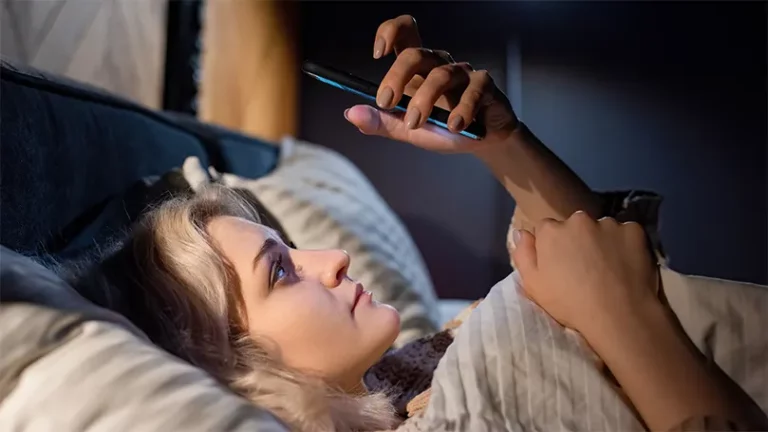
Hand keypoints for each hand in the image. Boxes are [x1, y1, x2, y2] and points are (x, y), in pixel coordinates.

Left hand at [343, 15, 518, 153]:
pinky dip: (462, 110)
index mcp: (418, 69)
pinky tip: (454, 127)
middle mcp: (439, 64)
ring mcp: (463, 73)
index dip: (389, 33)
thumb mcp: (408, 129)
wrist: (482, 141)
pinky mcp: (484, 85)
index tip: (377, 54)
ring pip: (440, 75)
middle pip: (416, 54)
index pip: (404, 34)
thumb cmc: (444, 128)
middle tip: (386, 102)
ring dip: (424, 101)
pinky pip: (472, 91)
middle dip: (396, 77)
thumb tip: (351, 114)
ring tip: (417, 125)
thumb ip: (382, 122)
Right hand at [511, 211, 660, 337]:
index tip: (561, 264)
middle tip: (586, 266)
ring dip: (603, 240)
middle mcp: (579, 219)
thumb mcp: (533, 284)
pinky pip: (627, 232)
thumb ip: (523, 254)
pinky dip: (626, 244)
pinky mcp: (634, 230)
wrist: (617, 315)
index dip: (554, 246)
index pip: (547, 228)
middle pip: (575, 225)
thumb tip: (521, 231)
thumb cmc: (569, 303)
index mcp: (551, 230)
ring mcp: (608, 223)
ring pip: (602, 228)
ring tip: (609, 267)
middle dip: (578, 239)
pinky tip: (626, 263)